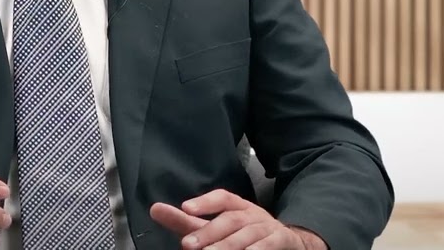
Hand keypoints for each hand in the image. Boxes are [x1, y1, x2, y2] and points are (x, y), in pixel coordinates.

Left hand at [150, 189, 325, 249]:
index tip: (185, 208)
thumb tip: (154, 209)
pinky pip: (267, 246)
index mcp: (237, 206)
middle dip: (209, 232)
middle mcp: (252, 214)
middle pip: (230, 220)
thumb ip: (186, 222)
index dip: (206, 202)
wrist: (289, 243)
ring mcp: (267, 228)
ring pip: (247, 236)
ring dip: (227, 246)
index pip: (223, 198)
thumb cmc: (244, 234)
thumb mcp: (217, 227)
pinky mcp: (280, 242)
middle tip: (187, 244)